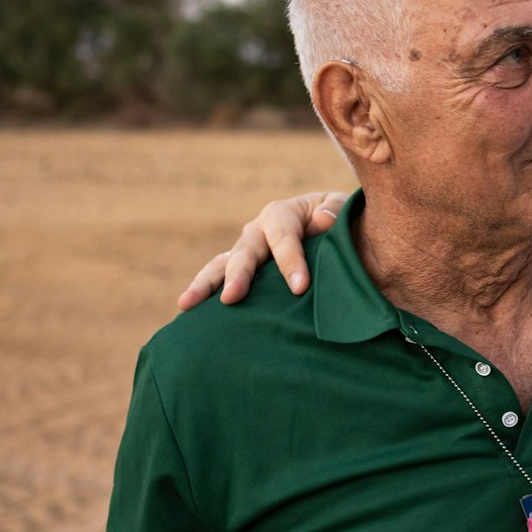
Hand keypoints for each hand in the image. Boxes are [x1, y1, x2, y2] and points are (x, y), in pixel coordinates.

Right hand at [176, 191, 347, 309]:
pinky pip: (220, 283)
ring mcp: (246, 253)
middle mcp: (258, 231)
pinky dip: (206, 298)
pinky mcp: (242, 274)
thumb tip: (322, 220)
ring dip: (204, 285)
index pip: (284, 235)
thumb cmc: (344, 224)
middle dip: (239, 275)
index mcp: (284, 214)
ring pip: (221, 266)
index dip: (290, 260)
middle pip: (245, 252)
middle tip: (232, 298)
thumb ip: (338, 212)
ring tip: (186, 305)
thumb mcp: (346, 212)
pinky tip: (189, 319)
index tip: (300, 287)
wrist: (338, 236)